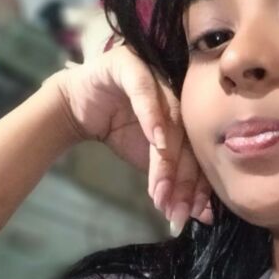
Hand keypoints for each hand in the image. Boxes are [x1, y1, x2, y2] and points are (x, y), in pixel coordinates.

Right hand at [45, 45, 211, 234]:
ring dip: (167, 160)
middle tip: (177, 210)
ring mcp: (159, 74)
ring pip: (171, 120)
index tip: (196, 214)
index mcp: (193, 114)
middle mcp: (182, 92)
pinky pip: (145, 93)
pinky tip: (157, 143)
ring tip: (163, 191)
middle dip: (183, 180)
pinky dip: (152, 118)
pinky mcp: (133, 65)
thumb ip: (173, 178)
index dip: (199, 185)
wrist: (77, 108)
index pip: (200, 152)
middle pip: (189, 139)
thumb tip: (198, 213)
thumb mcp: (150, 159)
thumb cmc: (120, 130)